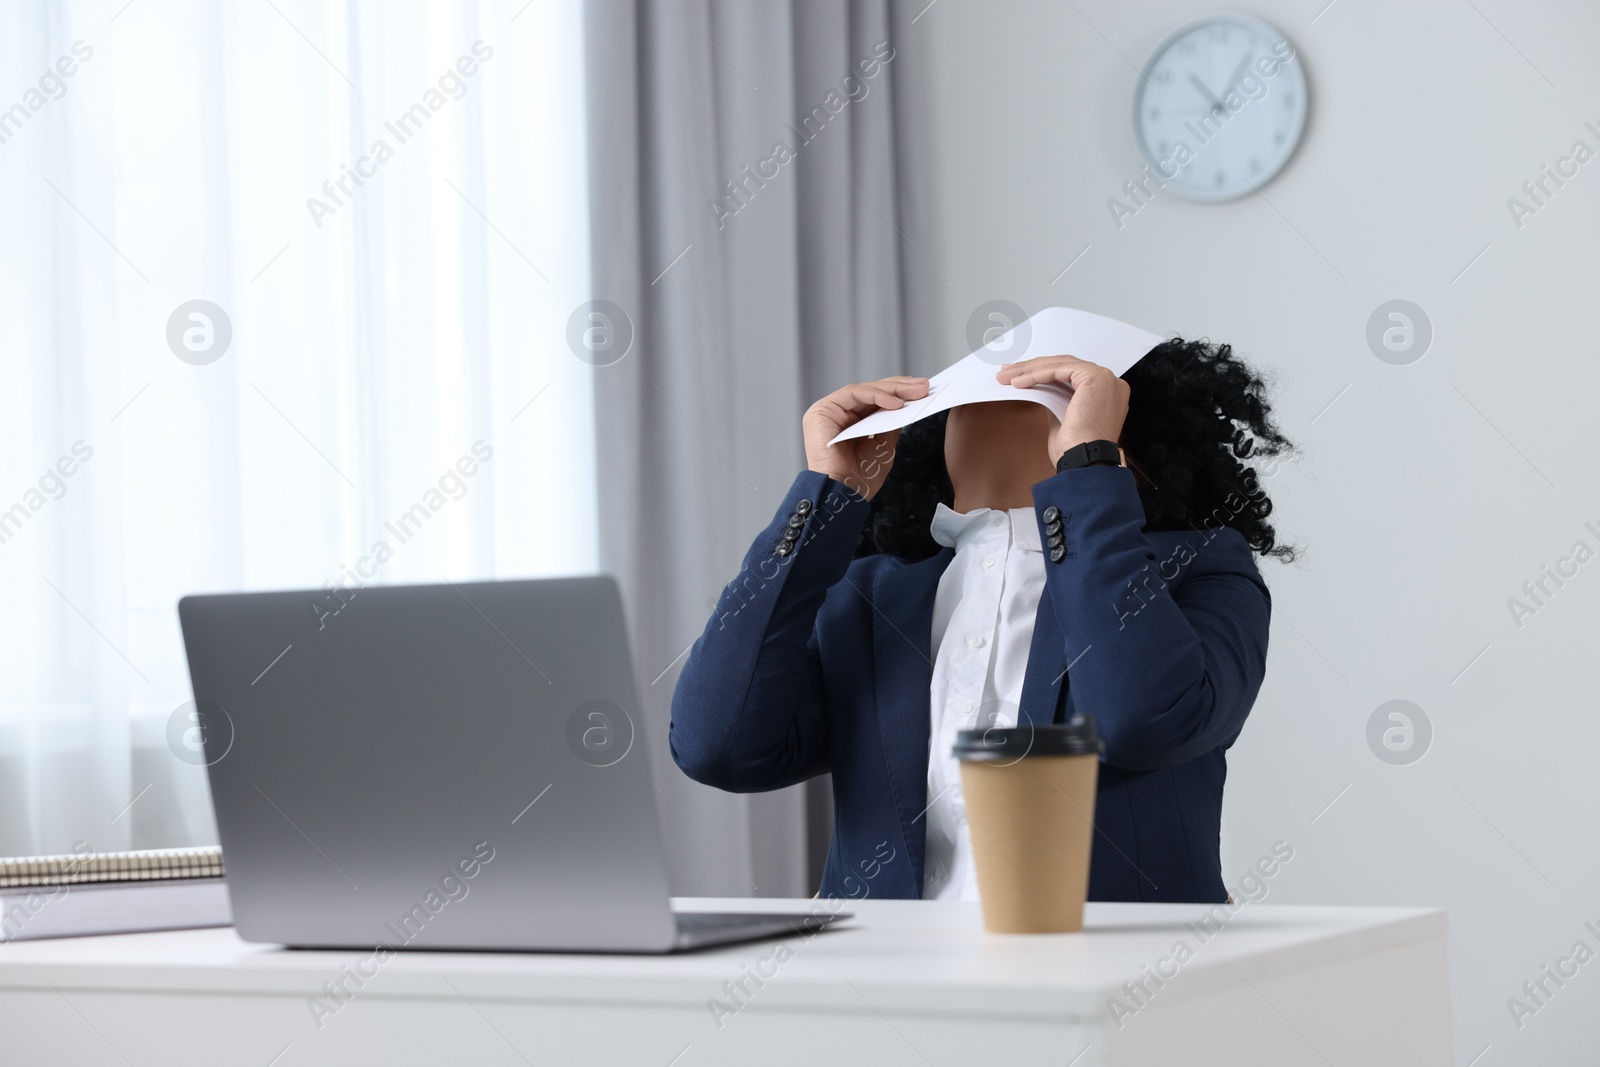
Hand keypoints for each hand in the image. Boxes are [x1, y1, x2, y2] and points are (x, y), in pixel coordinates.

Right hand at [803, 376, 929, 500]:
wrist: (842, 495)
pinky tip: (897, 403)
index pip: (874, 401)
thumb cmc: (859, 479)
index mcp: (847, 423)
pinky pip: (853, 394)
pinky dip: (877, 396)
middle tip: (924, 386)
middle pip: (870, 392)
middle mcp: (835, 415)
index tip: (923, 391)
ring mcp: (827, 411)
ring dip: (893, 389)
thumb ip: (890, 425)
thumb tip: (905, 406)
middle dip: (899, 387)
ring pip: (864, 390)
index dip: (898, 393)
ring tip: (916, 392)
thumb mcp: (883, 447)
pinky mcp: (822, 411)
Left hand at [996, 356, 1129, 464]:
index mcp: (1107, 393)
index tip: (1021, 376)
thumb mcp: (1063, 419)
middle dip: (1033, 368)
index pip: (1071, 374)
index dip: (1044, 373)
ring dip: (1030, 370)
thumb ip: (1058, 401)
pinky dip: (1036, 375)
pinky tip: (1019, 381)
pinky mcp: (1094, 377)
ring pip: (1060, 365)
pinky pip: (1058, 370)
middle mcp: (1110, 383)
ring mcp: (1104, 378)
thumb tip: (1043, 390)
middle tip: (1009, 372)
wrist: (1084, 460)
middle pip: (1064, 366)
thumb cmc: (1076, 449)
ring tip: (1008, 377)